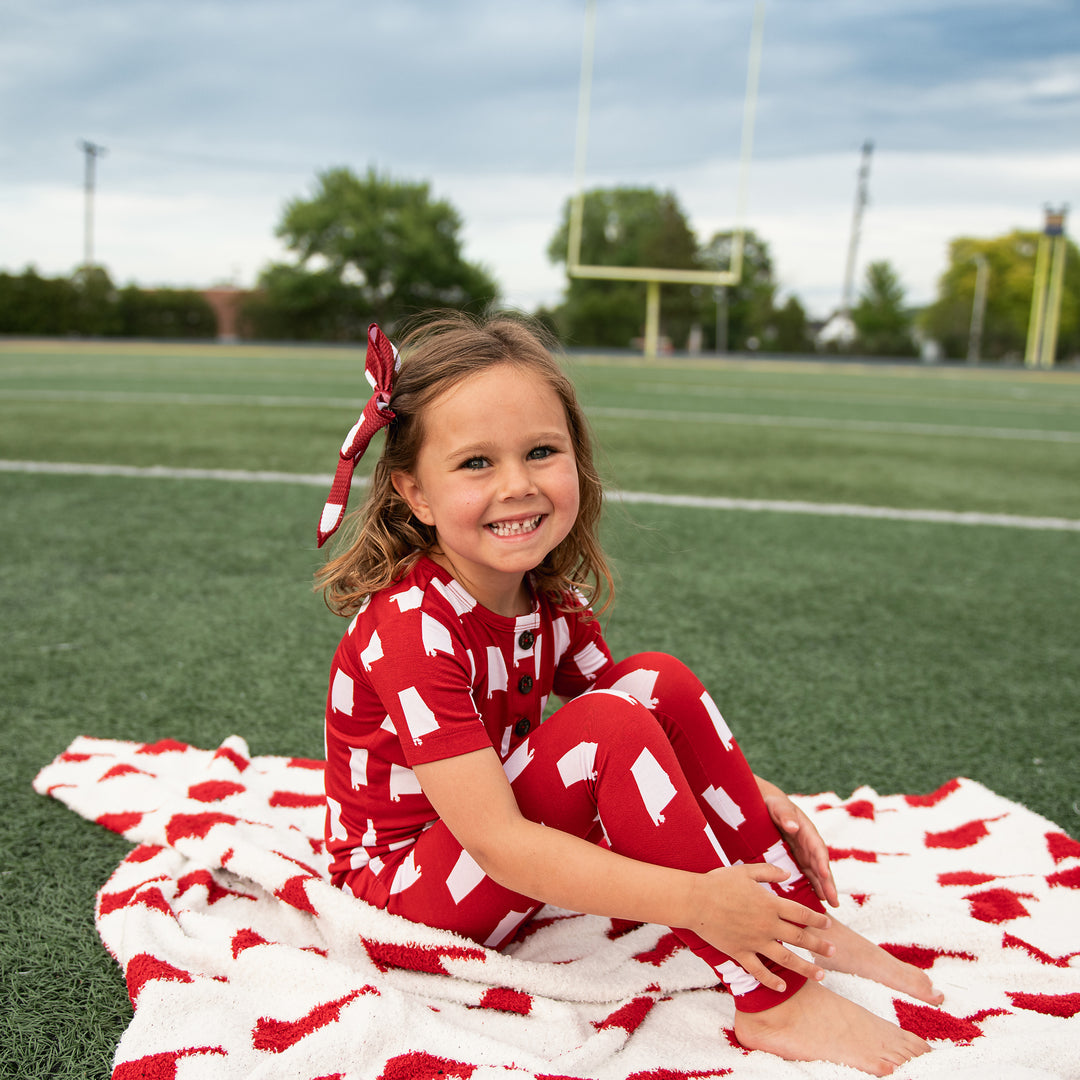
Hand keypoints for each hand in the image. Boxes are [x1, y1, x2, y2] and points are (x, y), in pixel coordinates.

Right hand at [688, 863, 834, 992]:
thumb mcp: (746, 871)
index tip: (828, 925)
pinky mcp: (740, 953)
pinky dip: (772, 981)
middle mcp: (767, 925)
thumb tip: (789, 874)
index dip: (817, 920)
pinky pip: (759, 971)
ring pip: (786, 959)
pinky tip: (783, 987)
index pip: (801, 913)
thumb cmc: (719, 882)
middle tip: (833, 952)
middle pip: (799, 938)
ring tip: (821, 975)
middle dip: (819, 946)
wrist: (695, 901)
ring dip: (806, 968)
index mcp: (770, 904)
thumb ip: (769, 872)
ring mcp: (754, 942)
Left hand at [758, 780, 838, 908]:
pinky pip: (807, 873)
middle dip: (828, 882)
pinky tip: (817, 899)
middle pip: (821, 865)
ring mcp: (805, 852)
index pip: (817, 848)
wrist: (769, 804)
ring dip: (824, 888)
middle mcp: (809, 843)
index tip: (824, 875)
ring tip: (832, 905)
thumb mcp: (778, 807)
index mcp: (807, 831)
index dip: (822, 862)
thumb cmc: (774, 804)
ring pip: (817, 872)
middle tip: (834, 901)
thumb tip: (793, 827)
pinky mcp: (798, 858)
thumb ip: (785, 815)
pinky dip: (813, 885)